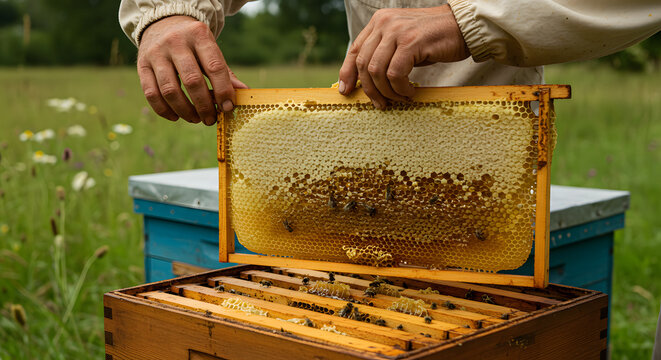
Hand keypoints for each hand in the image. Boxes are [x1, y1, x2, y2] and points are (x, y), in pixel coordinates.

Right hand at [137, 16, 247, 124]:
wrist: (163, 24)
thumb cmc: (193, 43)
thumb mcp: (210, 50)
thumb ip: (225, 73)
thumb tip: (243, 93)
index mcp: (199, 35)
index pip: (214, 67)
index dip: (223, 90)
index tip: (227, 107)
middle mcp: (176, 42)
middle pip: (192, 81)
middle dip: (204, 105)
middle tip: (210, 119)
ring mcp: (156, 53)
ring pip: (170, 90)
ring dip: (185, 110)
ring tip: (195, 119)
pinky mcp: (142, 65)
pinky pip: (151, 93)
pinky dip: (164, 110)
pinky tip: (176, 117)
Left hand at [338, 5, 468, 108]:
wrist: (463, 27)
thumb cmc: (434, 40)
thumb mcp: (403, 43)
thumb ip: (385, 54)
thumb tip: (366, 81)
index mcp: (379, 22)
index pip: (355, 50)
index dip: (347, 73)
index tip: (346, 91)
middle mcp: (385, 23)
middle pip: (364, 64)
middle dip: (370, 89)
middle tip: (381, 104)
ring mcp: (397, 31)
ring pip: (377, 71)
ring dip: (387, 91)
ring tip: (399, 98)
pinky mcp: (411, 42)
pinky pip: (395, 74)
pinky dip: (401, 88)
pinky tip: (411, 91)